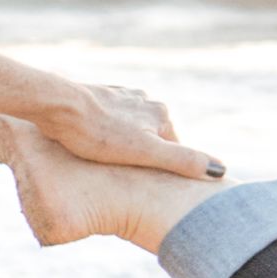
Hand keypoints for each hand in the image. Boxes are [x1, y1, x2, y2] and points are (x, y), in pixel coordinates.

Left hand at [14, 79, 217, 181]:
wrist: (56, 106)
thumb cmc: (97, 134)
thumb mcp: (145, 153)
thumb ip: (182, 160)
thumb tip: (220, 170)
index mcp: (161, 114)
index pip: (171, 149)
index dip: (158, 168)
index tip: (142, 181)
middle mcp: (145, 100)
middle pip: (150, 138)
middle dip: (139, 154)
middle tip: (120, 171)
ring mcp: (121, 96)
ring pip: (128, 129)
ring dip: (119, 143)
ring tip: (102, 158)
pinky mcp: (98, 96)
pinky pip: (107, 120)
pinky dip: (103, 133)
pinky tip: (88, 143)